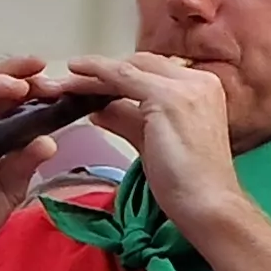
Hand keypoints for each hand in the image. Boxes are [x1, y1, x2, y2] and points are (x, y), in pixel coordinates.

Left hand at [58, 54, 242, 233]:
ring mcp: (184, 87)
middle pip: (141, 65)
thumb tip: (99, 110)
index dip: (119, 75)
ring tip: (61, 84)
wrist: (209, 205)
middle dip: (103, 72)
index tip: (90, 84)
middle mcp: (198, 81)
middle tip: (69, 83)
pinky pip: (122, 77)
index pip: (153, 72)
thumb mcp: (153, 143)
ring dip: (91, 75)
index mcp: (202, 89)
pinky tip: (74, 77)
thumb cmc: (187, 184)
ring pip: (128, 69)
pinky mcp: (167, 97)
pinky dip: (96, 74)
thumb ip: (129, 121)